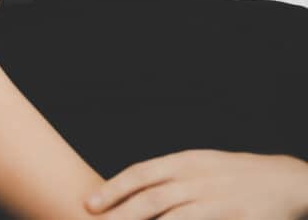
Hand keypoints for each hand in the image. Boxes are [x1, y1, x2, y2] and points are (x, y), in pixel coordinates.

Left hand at [86, 150, 307, 219]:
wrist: (284, 179)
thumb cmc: (231, 174)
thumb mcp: (198, 165)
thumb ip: (166, 177)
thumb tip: (127, 190)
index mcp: (186, 162)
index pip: (141, 173)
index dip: (113, 189)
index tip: (90, 204)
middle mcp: (198, 179)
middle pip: (152, 199)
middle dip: (121, 215)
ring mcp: (218, 200)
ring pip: (175, 219)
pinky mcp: (238, 219)